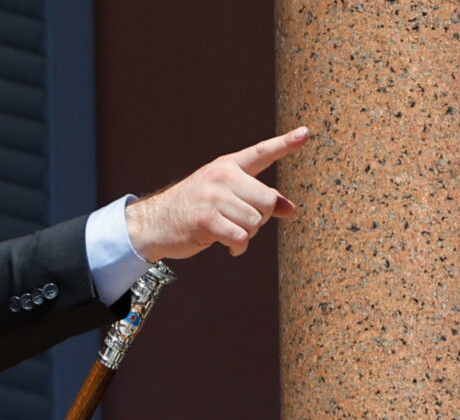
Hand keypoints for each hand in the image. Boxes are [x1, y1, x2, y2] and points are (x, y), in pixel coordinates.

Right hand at [126, 126, 309, 260]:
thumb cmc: (192, 210)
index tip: (306, 133)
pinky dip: (239, 247)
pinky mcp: (206, 219)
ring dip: (247, 235)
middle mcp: (221, 176)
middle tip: (243, 224)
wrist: (153, 223)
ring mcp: (213, 196)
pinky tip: (229, 247)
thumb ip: (255, 198)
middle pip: (267, 200)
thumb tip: (290, 210)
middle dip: (261, 219)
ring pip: (254, 221)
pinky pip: (240, 237)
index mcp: (228, 166)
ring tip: (231, 233)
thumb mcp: (224, 196)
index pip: (261, 153)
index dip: (285, 144)